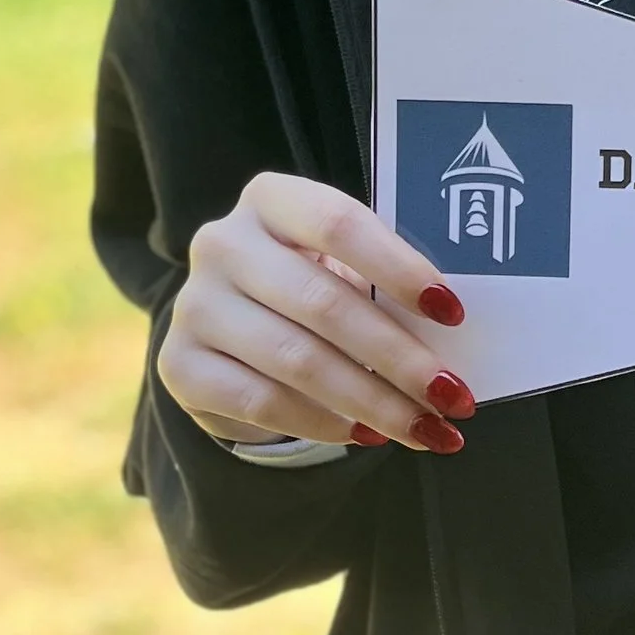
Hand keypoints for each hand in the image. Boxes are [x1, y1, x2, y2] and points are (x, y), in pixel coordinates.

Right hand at [156, 171, 478, 455]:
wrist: (232, 330)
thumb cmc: (311, 284)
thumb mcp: (341, 265)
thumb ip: (384, 280)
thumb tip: (453, 329)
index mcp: (270, 199)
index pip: (339, 223)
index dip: (399, 268)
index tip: (452, 313)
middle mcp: (222, 243)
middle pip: (323, 303)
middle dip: (399, 357)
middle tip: (453, 396)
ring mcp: (196, 305)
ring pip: (298, 361)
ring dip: (373, 403)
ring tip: (426, 429)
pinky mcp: (180, 366)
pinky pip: (263, 402)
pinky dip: (324, 424)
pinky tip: (366, 435)